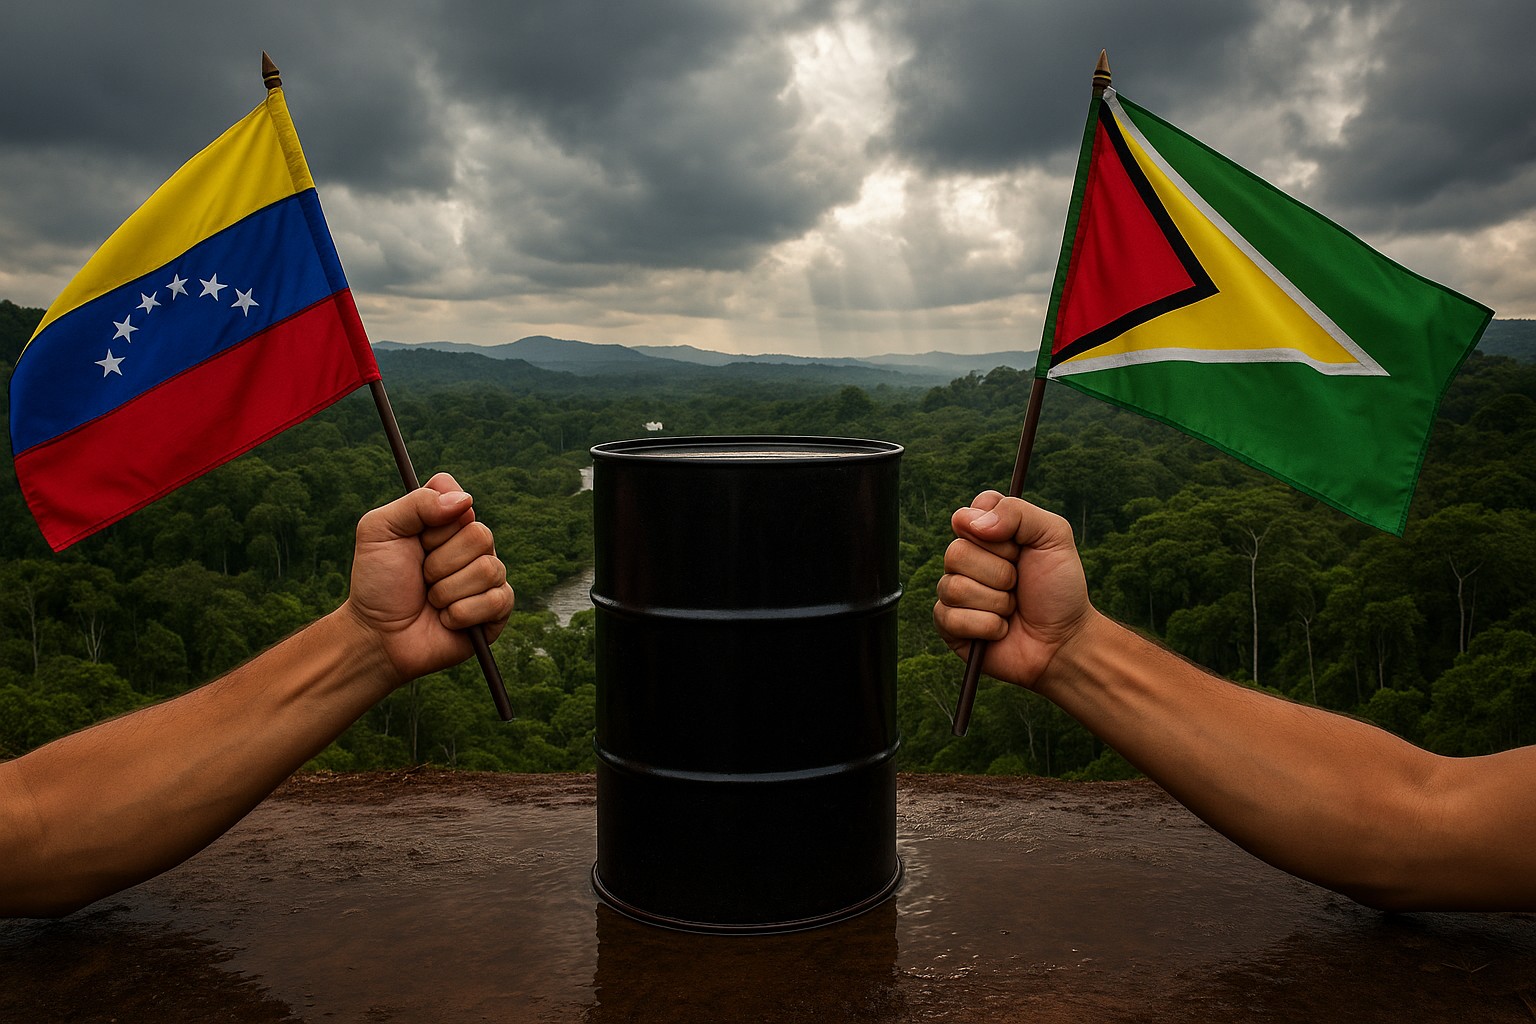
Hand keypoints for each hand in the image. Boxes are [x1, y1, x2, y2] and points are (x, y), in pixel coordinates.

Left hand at [342, 472, 513, 683]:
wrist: (378, 635)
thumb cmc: (377, 582)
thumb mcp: (380, 531)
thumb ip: (416, 503)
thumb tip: (466, 500)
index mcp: (448, 521)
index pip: (462, 498)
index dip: (437, 520)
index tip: (418, 537)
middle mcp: (472, 545)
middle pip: (480, 535)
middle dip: (440, 562)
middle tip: (422, 575)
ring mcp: (488, 577)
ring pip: (488, 569)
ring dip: (447, 591)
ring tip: (432, 600)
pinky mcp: (497, 610)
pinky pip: (496, 600)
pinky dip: (461, 613)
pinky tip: (446, 619)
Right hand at [932, 491, 1095, 688]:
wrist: (1064, 640)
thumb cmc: (1060, 587)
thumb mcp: (1053, 536)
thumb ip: (1017, 512)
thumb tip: (970, 523)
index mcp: (985, 533)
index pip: (964, 516)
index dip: (994, 532)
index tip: (1019, 545)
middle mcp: (964, 560)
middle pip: (956, 552)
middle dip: (1000, 573)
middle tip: (1019, 583)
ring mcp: (953, 592)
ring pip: (955, 587)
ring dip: (997, 602)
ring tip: (1012, 608)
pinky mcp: (948, 625)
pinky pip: (950, 618)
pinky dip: (987, 626)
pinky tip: (1001, 629)